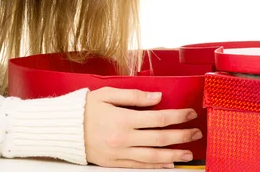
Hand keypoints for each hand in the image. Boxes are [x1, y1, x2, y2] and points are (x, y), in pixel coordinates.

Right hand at [84, 87, 201, 168]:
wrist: (62, 130)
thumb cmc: (84, 109)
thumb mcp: (108, 94)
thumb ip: (134, 96)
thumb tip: (157, 97)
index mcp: (123, 119)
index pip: (159, 118)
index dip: (178, 116)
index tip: (190, 113)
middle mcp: (124, 138)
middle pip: (160, 139)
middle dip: (182, 136)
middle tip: (196, 133)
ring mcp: (120, 153)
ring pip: (153, 157)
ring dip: (174, 155)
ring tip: (189, 154)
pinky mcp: (114, 163)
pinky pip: (139, 166)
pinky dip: (156, 166)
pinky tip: (167, 164)